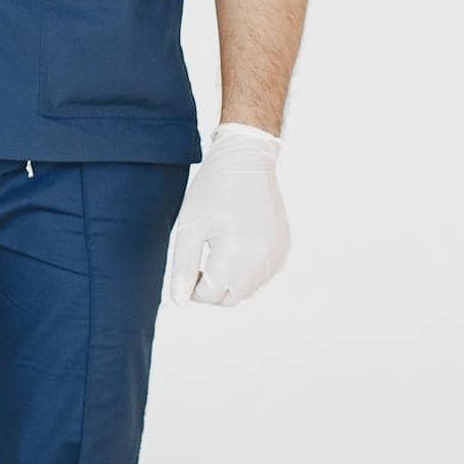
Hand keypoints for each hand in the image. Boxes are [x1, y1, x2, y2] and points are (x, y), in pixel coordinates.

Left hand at [168, 122, 290, 305]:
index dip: (192, 286)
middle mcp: (260, 261)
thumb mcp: (190, 228)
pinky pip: (264, 275)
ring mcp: (276, 255)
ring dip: (231, 281)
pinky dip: (249, 271)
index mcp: (235, 256)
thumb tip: (180, 302)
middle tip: (201, 262)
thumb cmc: (213, 190)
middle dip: (212, 289)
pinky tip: (239, 246)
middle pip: (230, 298)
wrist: (246, 161)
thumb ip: (183, 268)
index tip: (189, 265)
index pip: (209, 295)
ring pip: (248, 289)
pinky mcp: (283, 248)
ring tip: (219, 250)